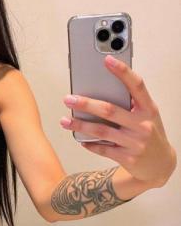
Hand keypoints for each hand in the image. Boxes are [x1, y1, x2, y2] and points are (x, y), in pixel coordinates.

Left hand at [60, 55, 176, 186]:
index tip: (107, 60)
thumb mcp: (148, 116)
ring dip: (80, 126)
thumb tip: (99, 91)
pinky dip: (90, 144)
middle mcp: (143, 125)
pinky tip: (80, 139)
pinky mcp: (128, 158)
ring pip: (102, 131)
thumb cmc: (149, 134)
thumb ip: (131, 104)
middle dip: (86, 104)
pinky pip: (103, 149)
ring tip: (65, 121)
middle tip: (68, 99)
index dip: (123, 72)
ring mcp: (135, 143)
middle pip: (109, 110)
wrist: (161, 164)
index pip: (137, 86)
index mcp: (149, 109)